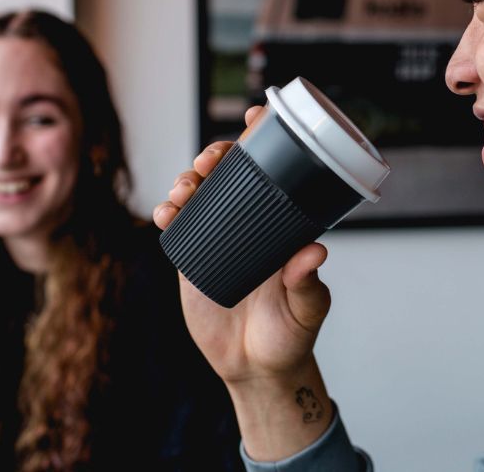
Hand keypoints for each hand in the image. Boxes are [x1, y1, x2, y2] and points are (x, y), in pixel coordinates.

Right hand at [153, 106, 334, 459]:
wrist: (255, 370)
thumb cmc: (290, 336)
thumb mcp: (306, 310)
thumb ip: (308, 284)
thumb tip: (315, 252)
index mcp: (281, 226)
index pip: (275, 173)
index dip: (264, 140)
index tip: (257, 114)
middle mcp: (251, 225)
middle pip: (230, 174)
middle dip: (216, 155)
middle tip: (212, 158)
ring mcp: (219, 238)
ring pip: (200, 194)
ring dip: (189, 179)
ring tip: (187, 186)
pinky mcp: (193, 259)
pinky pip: (178, 228)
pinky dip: (169, 213)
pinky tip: (167, 212)